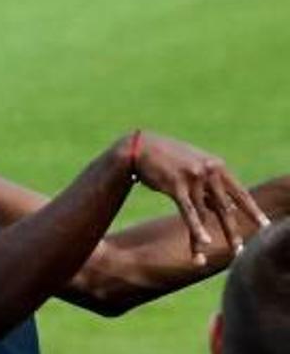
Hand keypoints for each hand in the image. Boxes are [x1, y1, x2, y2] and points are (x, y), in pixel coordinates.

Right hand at [131, 132, 270, 264]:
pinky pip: (189, 212)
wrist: (141, 146)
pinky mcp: (175, 185)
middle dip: (232, 232)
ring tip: (201, 258)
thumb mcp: (195, 166)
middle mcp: (209, 171)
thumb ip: (210, 184)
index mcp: (217, 166)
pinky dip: (196, 229)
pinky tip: (204, 243)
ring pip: (204, 215)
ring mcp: (193, 178)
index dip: (252, 210)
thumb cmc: (168, 158)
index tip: (264, 226)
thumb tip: (223, 207)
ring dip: (202, 239)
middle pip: (225, 208)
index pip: (239, 193)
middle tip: (239, 251)